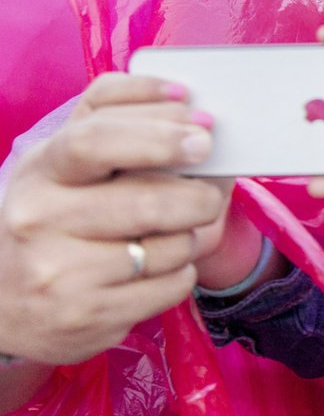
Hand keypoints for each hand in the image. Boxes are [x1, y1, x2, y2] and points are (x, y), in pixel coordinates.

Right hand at [0, 74, 228, 366]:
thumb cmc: (53, 217)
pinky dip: (182, 272)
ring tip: (174, 231)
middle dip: (198, 194)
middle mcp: (41, 221)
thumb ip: (116, 121)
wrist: (1, 302)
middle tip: (210, 192)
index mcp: (41, 171)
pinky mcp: (89, 317)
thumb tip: (183, 98)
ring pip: (169, 246)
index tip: (201, 130)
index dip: (156, 133)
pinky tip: (159, 267)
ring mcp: (61, 273)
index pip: (94, 141)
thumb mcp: (64, 163)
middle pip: (146, 201)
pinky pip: (171, 285)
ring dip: (190, 235)